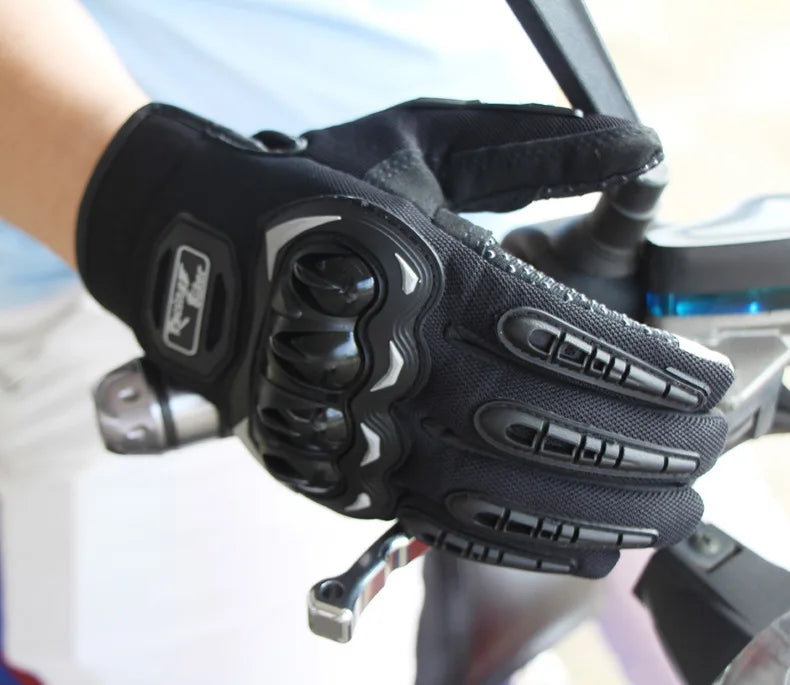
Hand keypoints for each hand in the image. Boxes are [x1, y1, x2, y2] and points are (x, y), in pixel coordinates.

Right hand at [78, 100, 732, 576]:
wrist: (193, 254)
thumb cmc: (312, 196)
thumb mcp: (417, 145)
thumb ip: (532, 146)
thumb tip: (636, 145)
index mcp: (420, 273)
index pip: (561, 335)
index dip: (645, 369)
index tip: (704, 386)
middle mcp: (394, 361)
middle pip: (544, 422)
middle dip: (644, 447)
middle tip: (708, 453)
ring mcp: (363, 430)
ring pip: (503, 491)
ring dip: (603, 508)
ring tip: (674, 513)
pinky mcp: (341, 473)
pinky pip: (444, 522)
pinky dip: (524, 539)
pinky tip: (590, 543)